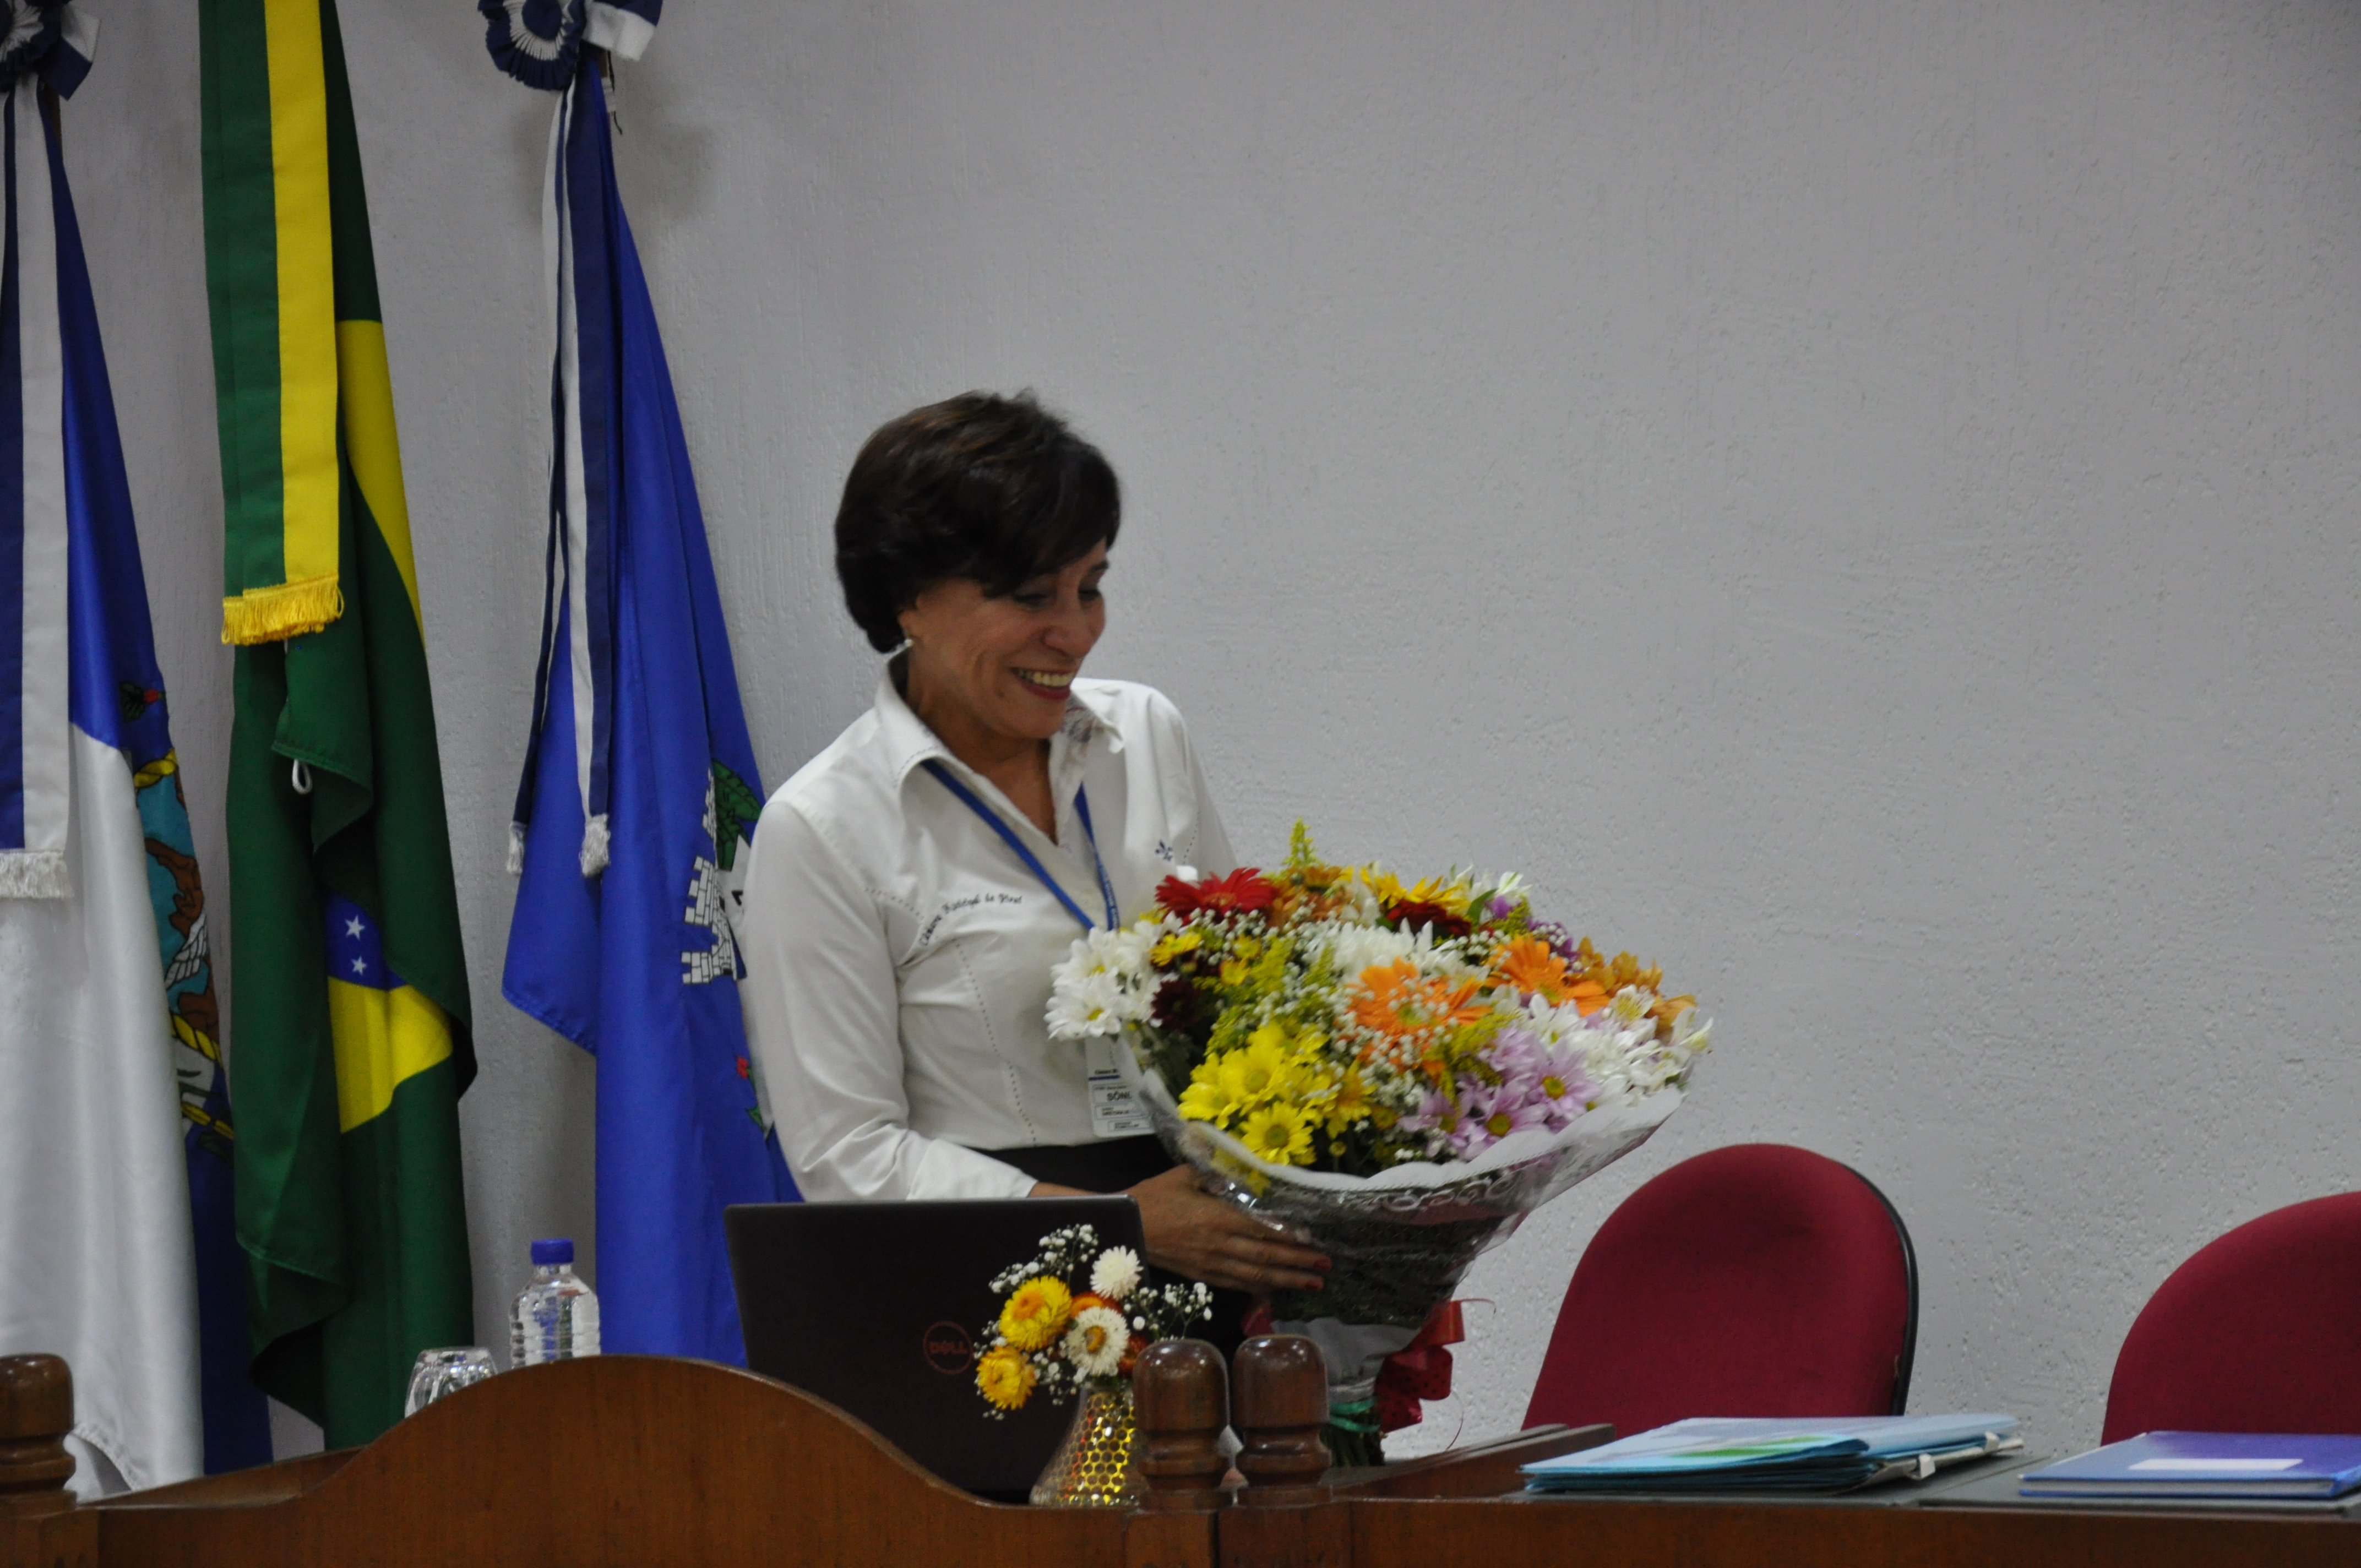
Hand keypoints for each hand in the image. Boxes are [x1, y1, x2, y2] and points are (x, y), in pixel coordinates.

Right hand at [1126, 1166, 1328, 1294]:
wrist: (1123, 1226)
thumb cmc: (1154, 1195)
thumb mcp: (1185, 1174)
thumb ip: (1215, 1175)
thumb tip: (1241, 1178)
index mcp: (1218, 1217)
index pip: (1263, 1229)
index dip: (1291, 1236)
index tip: (1314, 1239)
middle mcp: (1220, 1244)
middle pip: (1267, 1256)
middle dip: (1300, 1262)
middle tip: (1327, 1265)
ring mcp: (1212, 1264)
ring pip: (1257, 1275)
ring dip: (1288, 1279)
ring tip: (1314, 1281)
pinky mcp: (1202, 1275)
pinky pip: (1237, 1284)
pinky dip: (1260, 1289)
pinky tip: (1277, 1290)